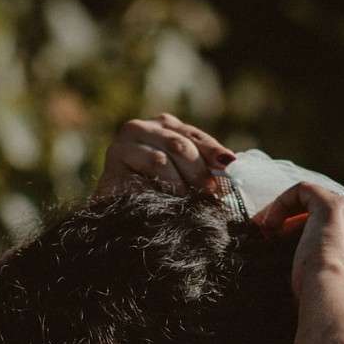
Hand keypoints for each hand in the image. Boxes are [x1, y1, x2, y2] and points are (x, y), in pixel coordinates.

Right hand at [93, 114, 236, 198]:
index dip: (214, 152)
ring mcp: (123, 145)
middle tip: (208, 197)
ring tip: (186, 205)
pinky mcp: (111, 167)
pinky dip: (157, 194)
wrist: (118, 217)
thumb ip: (206, 168)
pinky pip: (139, 181)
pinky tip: (164, 206)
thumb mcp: (186, 178)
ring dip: (178, 187)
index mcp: (164, 126)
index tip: (230, 166)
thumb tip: (233, 165)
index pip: (194, 137)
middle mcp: (141, 128)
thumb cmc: (158, 197)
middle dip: (198, 174)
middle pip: (180, 146)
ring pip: (161, 161)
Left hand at [249, 182, 343, 296]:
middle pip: (323, 216)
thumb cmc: (325, 305)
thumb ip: (317, 275)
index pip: (334, 233)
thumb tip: (295, 276)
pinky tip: (267, 223)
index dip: (303, 238)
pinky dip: (282, 202)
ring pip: (313, 201)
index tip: (279, 252)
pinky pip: (304, 190)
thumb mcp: (323, 290)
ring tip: (262, 231)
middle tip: (267, 239)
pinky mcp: (332, 205)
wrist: (334, 301)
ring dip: (284, 213)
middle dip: (292, 225)